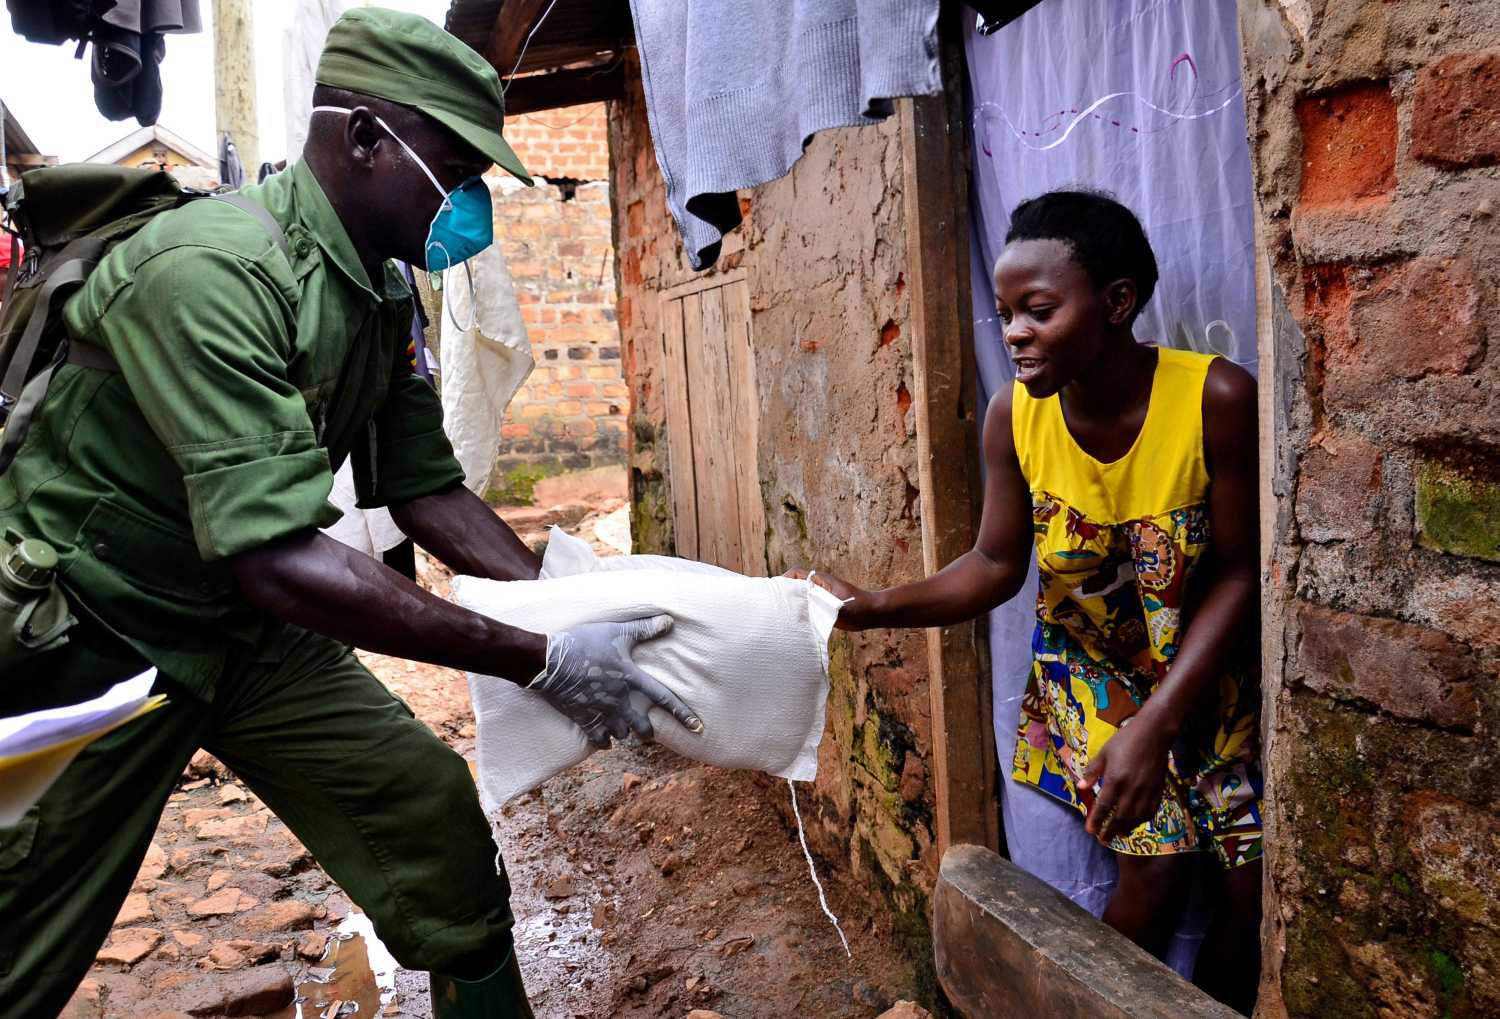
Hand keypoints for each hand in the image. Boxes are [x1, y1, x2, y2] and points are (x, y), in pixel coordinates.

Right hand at [529, 616, 702, 747]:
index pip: (664, 699)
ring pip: (621, 734)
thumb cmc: (584, 643)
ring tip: (623, 729)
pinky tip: (604, 739)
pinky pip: (598, 741)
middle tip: (647, 731)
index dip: (683, 714)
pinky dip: (603, 742)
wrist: (549, 661)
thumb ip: (644, 629)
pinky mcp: (583, 719)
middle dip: (647, 732)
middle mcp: (620, 701)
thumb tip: (670, 621)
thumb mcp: (617, 631)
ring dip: (624, 733)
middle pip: (642, 726)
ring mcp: (601, 713)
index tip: (698, 728)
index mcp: (631, 679)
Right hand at [783, 567, 877, 630]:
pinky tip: (794, 623)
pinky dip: (799, 612)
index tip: (776, 591)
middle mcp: (818, 586)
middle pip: (795, 584)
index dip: (784, 579)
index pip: (796, 573)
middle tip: (773, 605)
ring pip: (800, 596)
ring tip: (780, 614)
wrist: (873, 613)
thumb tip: (806, 608)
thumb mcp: (840, 608)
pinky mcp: (823, 607)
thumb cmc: (859, 607)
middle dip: (784, 592)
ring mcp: (820, 596)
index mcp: (821, 580)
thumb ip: (824, 606)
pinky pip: (806, 606)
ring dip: (791, 603)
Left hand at [1080, 715, 1173, 844]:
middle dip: (1110, 831)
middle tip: (1102, 840)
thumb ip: (1092, 771)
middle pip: (1119, 817)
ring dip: (1125, 829)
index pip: (1104, 806)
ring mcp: (1147, 791)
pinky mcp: (1158, 791)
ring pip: (1135, 818)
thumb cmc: (1125, 740)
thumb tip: (1081, 787)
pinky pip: (1150, 812)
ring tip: (1117, 835)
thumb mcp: (1104, 753)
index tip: (1090, 831)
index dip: (1096, 820)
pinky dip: (1141, 821)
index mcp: (1115, 780)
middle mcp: (1131, 789)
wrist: (1154, 733)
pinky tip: (1135, 824)